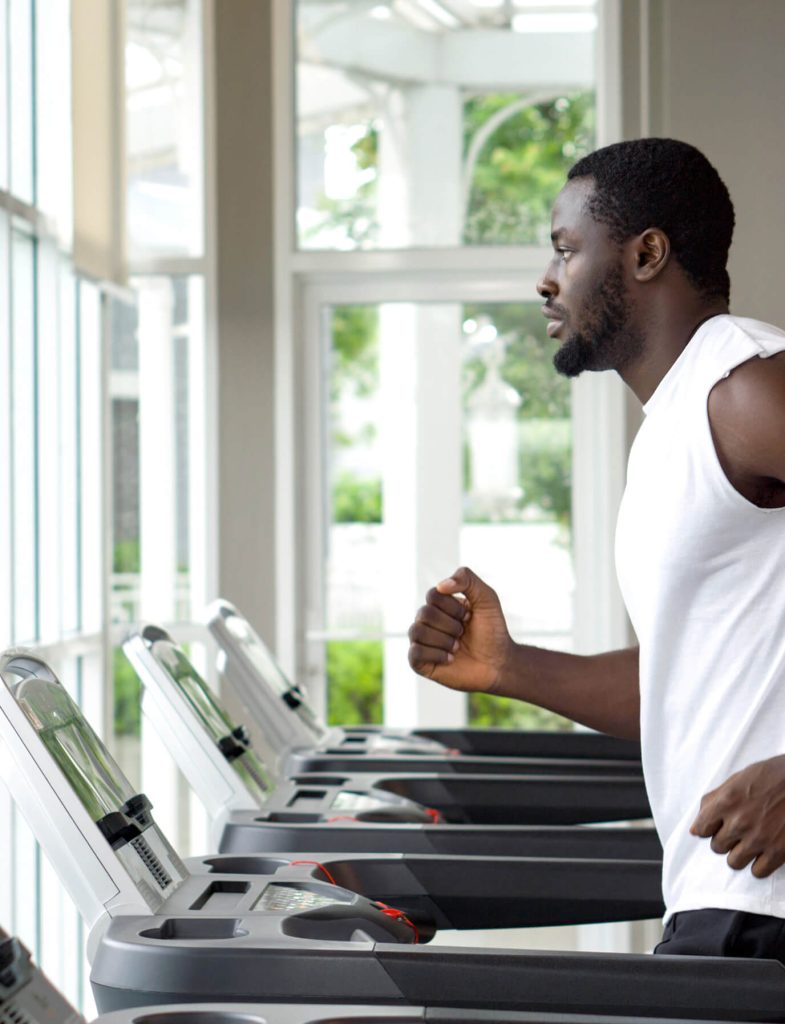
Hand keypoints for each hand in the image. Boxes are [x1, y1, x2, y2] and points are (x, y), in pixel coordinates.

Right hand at [407, 566, 514, 693]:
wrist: (498, 664)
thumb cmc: (492, 631)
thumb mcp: (487, 598)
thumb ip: (467, 580)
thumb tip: (441, 586)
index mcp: (439, 604)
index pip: (432, 595)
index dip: (453, 607)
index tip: (469, 617)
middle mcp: (427, 621)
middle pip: (424, 613)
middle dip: (451, 625)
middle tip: (463, 633)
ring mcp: (422, 641)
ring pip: (417, 631)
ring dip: (444, 640)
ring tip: (457, 647)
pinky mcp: (419, 662)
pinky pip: (415, 653)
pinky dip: (436, 655)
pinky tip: (450, 659)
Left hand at [690, 754, 784, 877]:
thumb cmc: (770, 776)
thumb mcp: (737, 780)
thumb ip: (712, 802)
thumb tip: (694, 829)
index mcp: (726, 802)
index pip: (701, 829)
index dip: (708, 828)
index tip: (717, 827)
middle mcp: (739, 822)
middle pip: (717, 847)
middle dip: (725, 840)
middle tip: (739, 831)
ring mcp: (758, 839)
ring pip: (734, 862)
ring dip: (740, 854)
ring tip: (751, 842)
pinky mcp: (778, 852)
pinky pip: (758, 872)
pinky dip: (760, 865)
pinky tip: (765, 852)